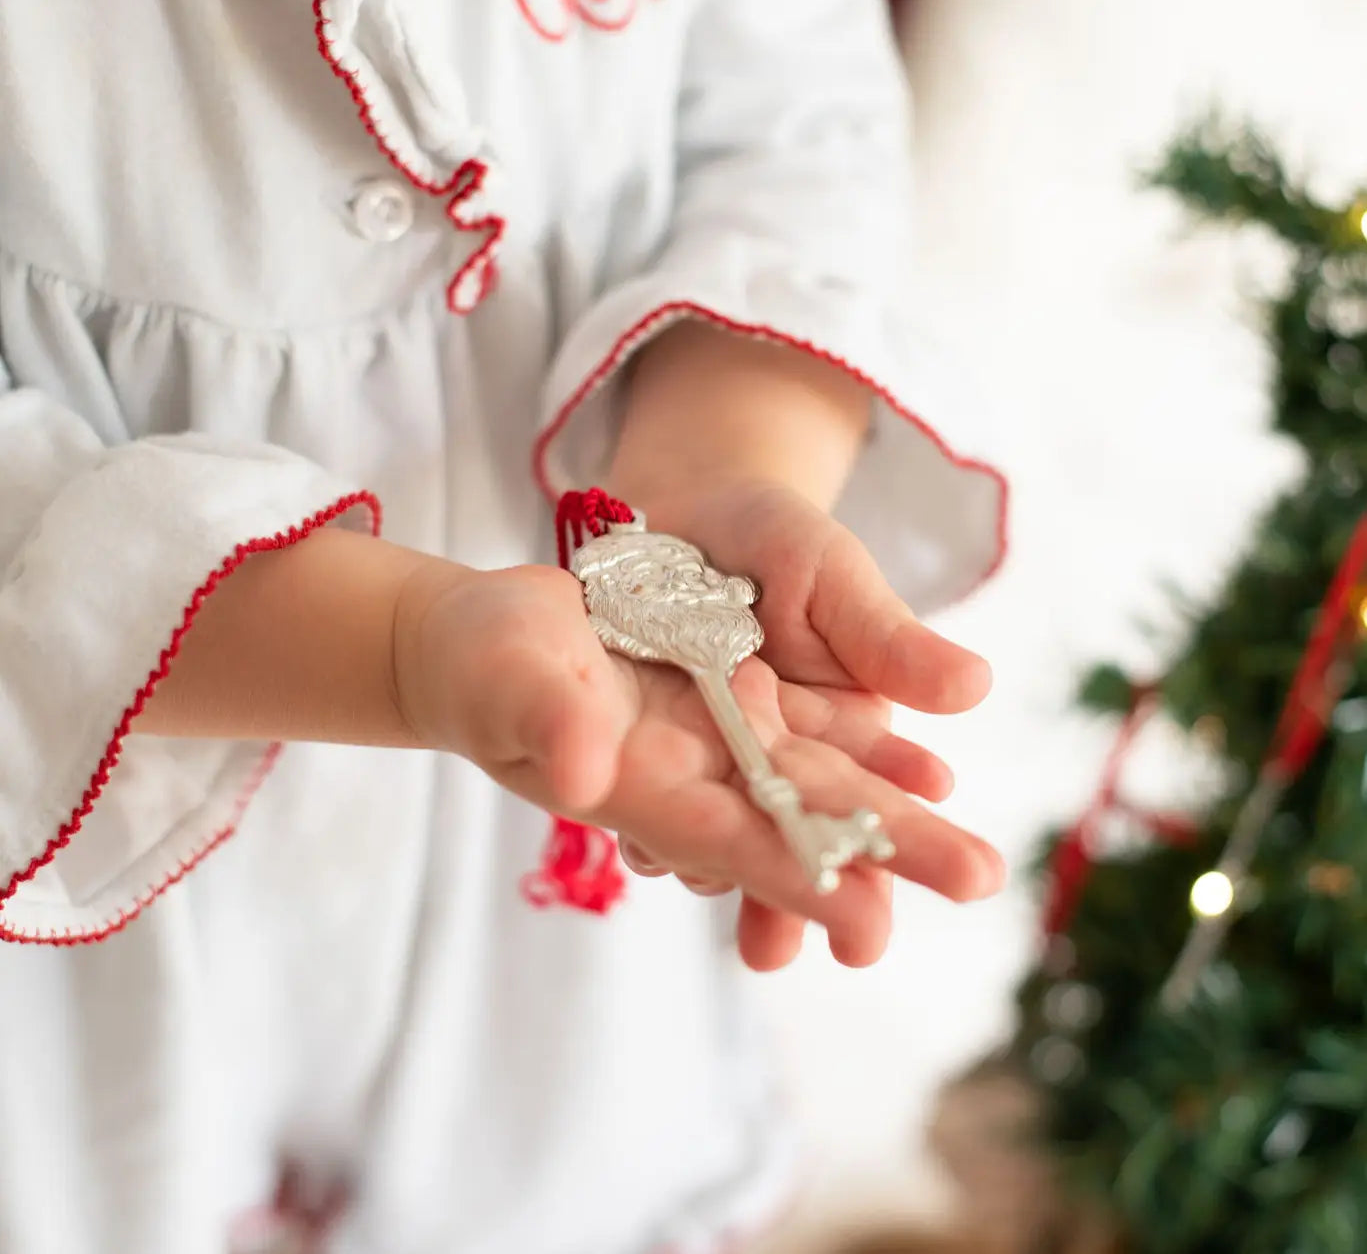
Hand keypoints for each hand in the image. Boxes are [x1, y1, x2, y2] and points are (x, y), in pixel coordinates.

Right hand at [392, 535, 1001, 970]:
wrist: (489, 634)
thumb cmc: (477, 659)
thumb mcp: (503, 672)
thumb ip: (543, 716)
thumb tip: (586, 770)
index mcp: (634, 789)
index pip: (727, 839)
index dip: (796, 876)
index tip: (870, 915)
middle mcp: (689, 778)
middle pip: (797, 820)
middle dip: (882, 854)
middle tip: (977, 878)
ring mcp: (713, 742)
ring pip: (816, 783)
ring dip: (892, 814)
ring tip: (972, 850)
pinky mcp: (725, 700)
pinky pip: (808, 729)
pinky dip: (865, 746)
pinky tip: (927, 762)